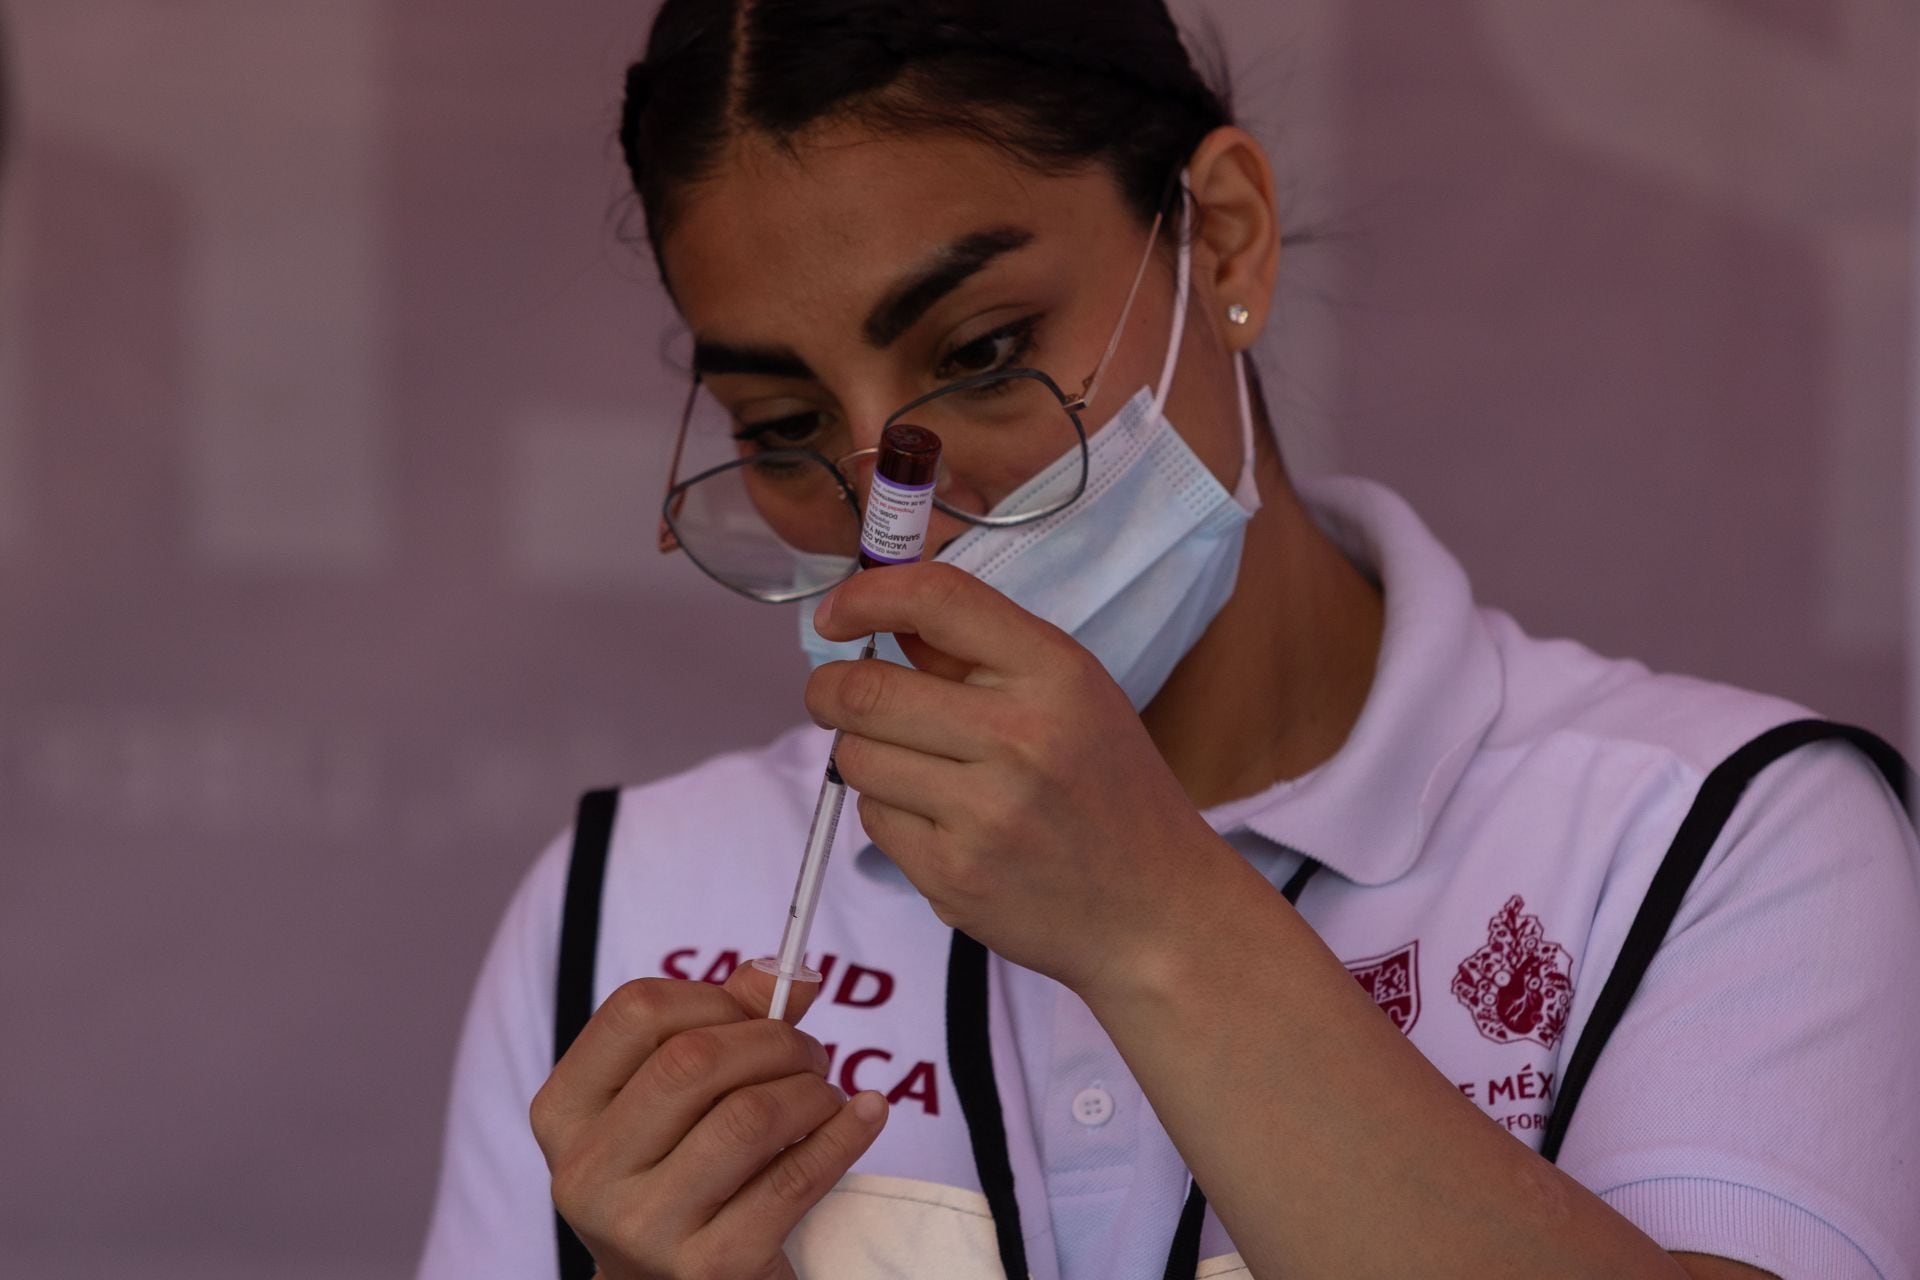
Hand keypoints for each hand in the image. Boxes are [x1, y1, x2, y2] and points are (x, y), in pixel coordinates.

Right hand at [531, 963, 889, 1279]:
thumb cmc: (677, 1175)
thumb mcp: (674, 1102)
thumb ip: (723, 1023)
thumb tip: (787, 970)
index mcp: (566, 1113)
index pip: (636, 1011)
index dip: (712, 996)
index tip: (753, 1013)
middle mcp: (588, 1172)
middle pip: (694, 1060)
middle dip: (776, 1041)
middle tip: (810, 1054)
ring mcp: (644, 1225)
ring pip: (749, 1116)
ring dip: (811, 1090)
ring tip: (825, 1096)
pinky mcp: (709, 1268)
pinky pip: (795, 1177)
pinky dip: (844, 1134)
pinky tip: (864, 1115)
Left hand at [804, 561, 1232, 995]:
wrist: (1155, 911)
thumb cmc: (1109, 790)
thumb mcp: (1073, 694)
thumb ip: (979, 652)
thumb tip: (878, 612)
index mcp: (1054, 673)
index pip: (937, 600)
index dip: (866, 596)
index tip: (835, 615)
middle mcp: (1020, 737)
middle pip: (867, 690)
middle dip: (830, 689)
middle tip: (833, 695)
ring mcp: (984, 813)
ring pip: (857, 758)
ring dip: (863, 754)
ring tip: (911, 766)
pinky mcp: (954, 876)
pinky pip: (874, 821)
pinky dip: (889, 812)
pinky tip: (938, 820)